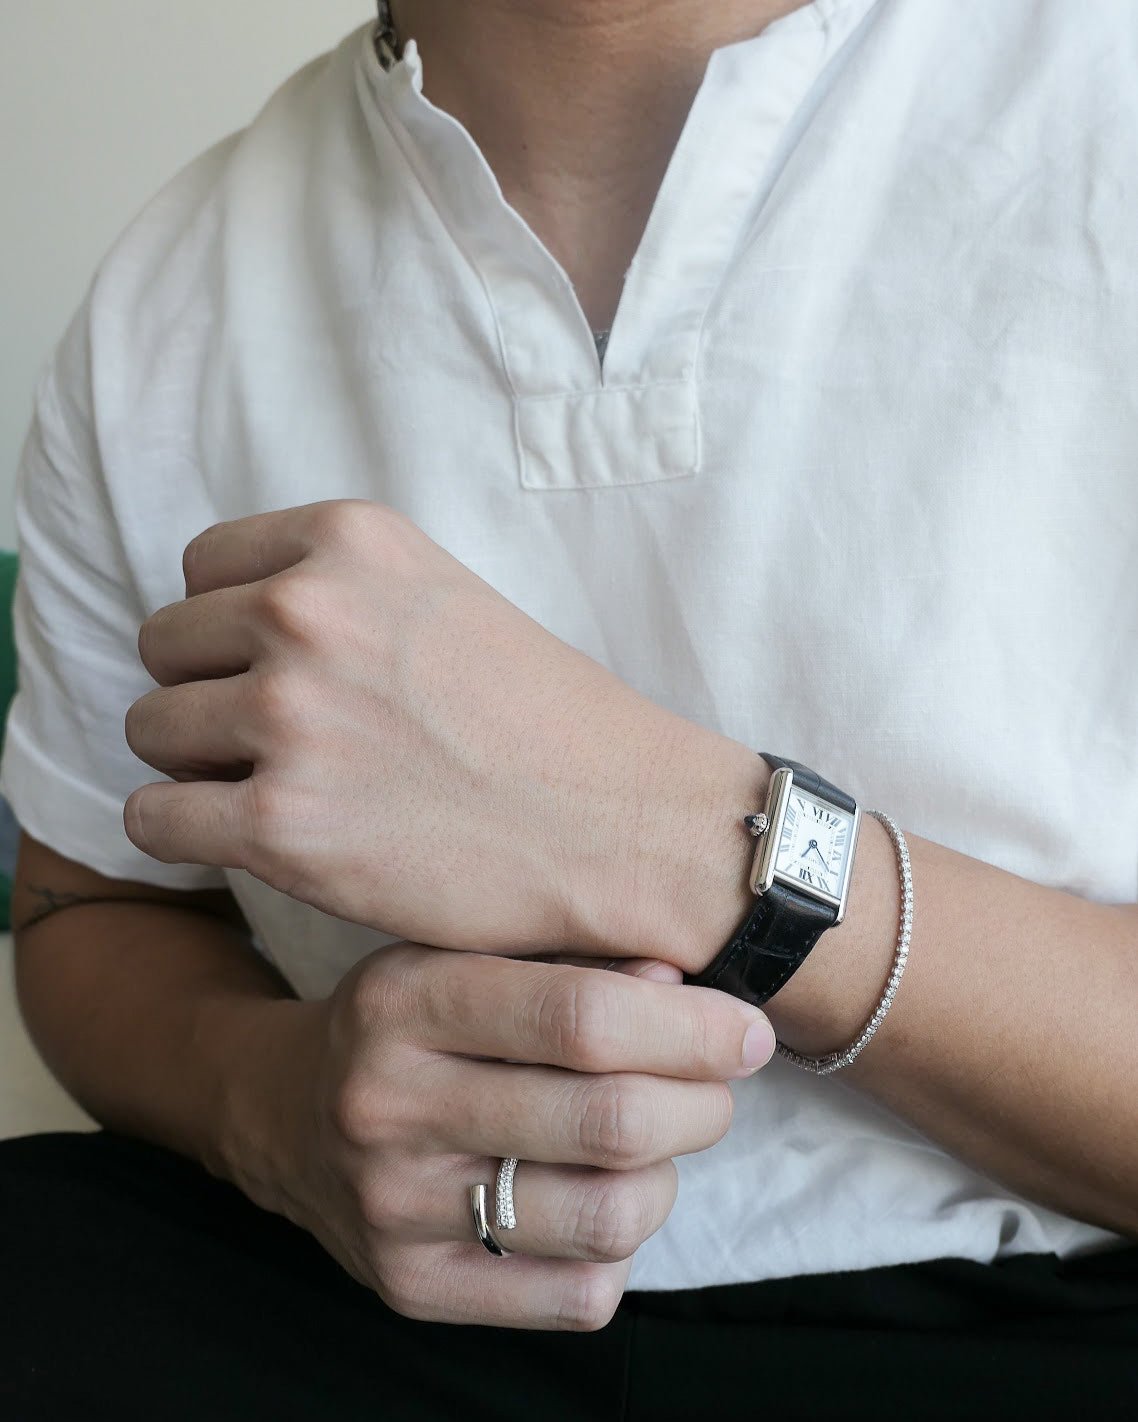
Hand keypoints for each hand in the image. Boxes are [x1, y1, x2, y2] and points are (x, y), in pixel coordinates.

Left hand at [124, 500, 763, 965]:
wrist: (626, 825)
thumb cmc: (550, 724)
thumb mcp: (445, 598)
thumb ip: (340, 591)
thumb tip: (230, 626)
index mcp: (350, 541)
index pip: (201, 567)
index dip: (227, 630)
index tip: (273, 674)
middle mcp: (305, 612)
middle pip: (164, 645)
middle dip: (206, 696)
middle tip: (279, 746)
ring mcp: (288, 718)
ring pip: (150, 731)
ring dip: (197, 768)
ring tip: (279, 793)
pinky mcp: (282, 825)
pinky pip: (152, 818)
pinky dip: (189, 836)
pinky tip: (257, 843)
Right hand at [229, 943, 775, 1330]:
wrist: (286, 1114)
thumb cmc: (408, 1021)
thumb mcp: (463, 953)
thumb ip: (573, 958)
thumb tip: (686, 982)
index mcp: (404, 1000)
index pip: (581, 1017)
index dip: (689, 1026)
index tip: (744, 1029)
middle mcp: (387, 1106)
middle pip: (609, 1122)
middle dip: (702, 1102)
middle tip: (719, 1083)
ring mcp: (394, 1210)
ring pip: (609, 1216)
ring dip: (670, 1176)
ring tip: (658, 1141)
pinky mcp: (411, 1288)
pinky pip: (578, 1295)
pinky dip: (625, 1249)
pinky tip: (603, 1196)